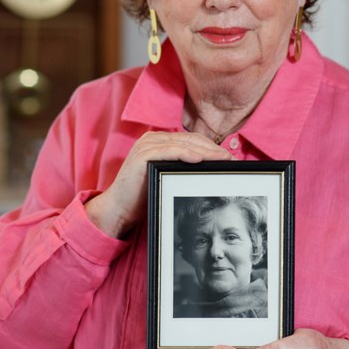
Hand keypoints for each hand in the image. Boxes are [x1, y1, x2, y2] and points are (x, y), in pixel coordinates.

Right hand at [85, 131, 231, 237]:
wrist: (118, 209)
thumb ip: (182, 169)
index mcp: (158, 141)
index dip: (211, 147)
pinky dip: (186, 153)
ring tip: (222, 159)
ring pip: (183, 143)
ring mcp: (146, 145)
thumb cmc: (143, 197)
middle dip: (212, 149)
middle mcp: (152, 139)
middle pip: (190, 139)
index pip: (191, 139)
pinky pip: (169, 151)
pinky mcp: (143, 155)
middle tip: (230, 159)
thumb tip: (211, 169)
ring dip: (205, 151)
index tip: (228, 158)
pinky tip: (200, 159)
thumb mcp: (166, 177)